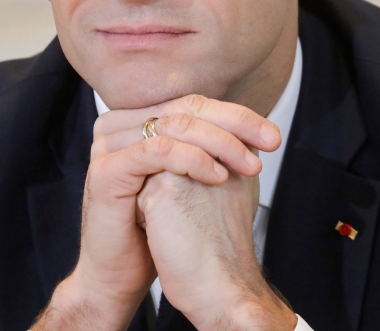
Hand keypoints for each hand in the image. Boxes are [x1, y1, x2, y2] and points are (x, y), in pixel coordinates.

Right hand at [35, 95, 280, 329]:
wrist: (121, 274)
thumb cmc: (157, 230)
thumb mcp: (188, 181)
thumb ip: (210, 149)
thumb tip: (256, 129)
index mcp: (137, 121)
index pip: (193, 104)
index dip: (237, 116)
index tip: (273, 136)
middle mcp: (119, 125)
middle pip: (186, 108)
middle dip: (236, 124)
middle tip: (271, 142)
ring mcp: (108, 145)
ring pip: (175, 126)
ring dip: (221, 143)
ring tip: (249, 166)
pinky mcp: (106, 170)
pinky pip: (158, 151)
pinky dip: (193, 160)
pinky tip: (217, 177)